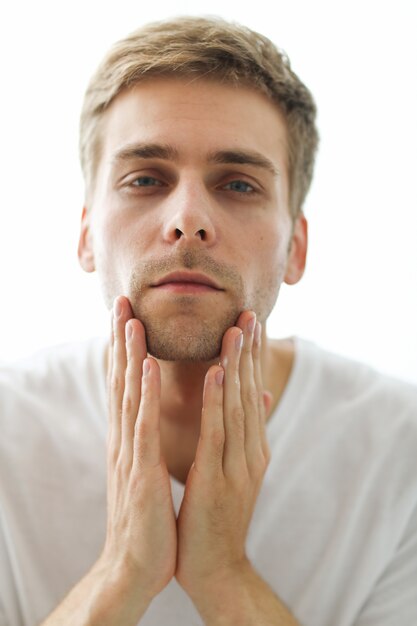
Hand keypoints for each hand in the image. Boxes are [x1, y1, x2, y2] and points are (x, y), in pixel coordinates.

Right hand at [100, 296, 176, 599]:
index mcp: (131, 440)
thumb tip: (161, 420)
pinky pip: (144, 425)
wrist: (137, 566)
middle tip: (120, 301)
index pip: (128, 387)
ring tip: (130, 318)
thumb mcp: (154, 472)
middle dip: (121, 340)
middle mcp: (125, 439)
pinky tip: (146, 365)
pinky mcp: (141, 470)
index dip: (126, 351)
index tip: (128, 316)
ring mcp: (130, 453)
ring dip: (129, 354)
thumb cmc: (151, 518)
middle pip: (122, 381)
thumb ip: (156, 443)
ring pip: (129, 394)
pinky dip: (144, 393)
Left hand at [175, 311, 270, 597]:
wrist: (216, 567)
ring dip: (237, 364)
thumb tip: (264, 394)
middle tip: (249, 312)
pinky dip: (218, 400)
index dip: (252, 356)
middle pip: (250, 392)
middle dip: (249, 351)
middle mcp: (251, 451)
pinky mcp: (219, 480)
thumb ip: (251, 432)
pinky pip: (218, 432)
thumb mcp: (239, 469)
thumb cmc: (219, 515)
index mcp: (253, 447)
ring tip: (236, 329)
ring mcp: (238, 466)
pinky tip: (217, 372)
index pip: (253, 392)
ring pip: (238, 405)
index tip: (251, 322)